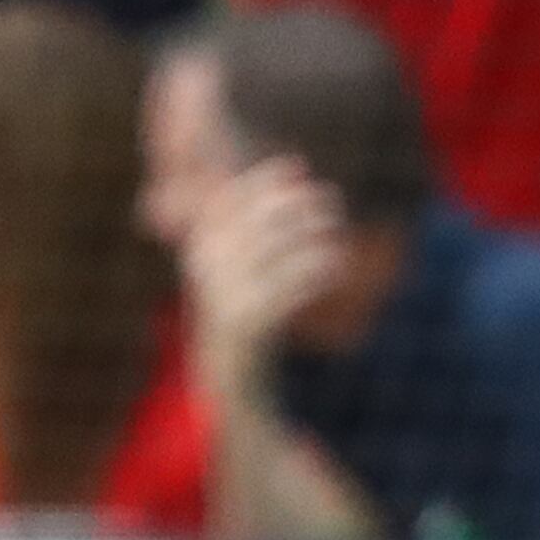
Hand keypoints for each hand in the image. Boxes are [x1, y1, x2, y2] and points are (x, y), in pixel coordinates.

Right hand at [182, 157, 346, 394]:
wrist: (232, 374)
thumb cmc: (244, 311)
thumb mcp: (241, 263)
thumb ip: (256, 224)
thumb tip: (289, 176)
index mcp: (201, 247)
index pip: (228, 201)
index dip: (262, 181)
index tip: (296, 165)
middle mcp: (206, 268)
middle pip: (252, 223)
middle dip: (292, 205)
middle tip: (330, 198)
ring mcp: (223, 296)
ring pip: (270, 254)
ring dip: (307, 237)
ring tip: (338, 232)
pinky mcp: (247, 324)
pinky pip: (283, 292)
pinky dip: (311, 274)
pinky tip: (337, 265)